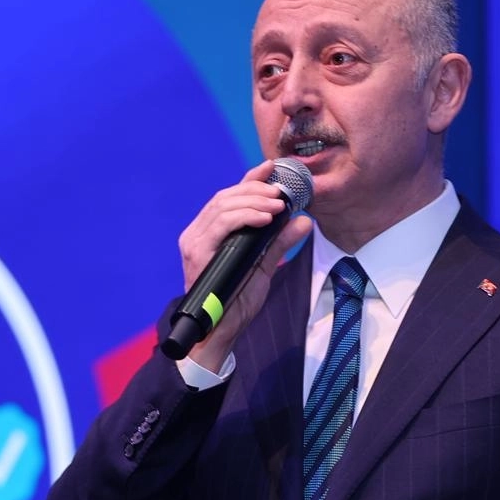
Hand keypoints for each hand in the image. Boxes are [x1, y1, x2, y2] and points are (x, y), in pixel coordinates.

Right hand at [178, 161, 312, 369]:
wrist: (220, 331)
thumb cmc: (237, 301)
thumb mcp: (264, 267)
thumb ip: (280, 242)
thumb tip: (304, 221)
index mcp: (210, 233)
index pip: (229, 198)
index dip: (250, 180)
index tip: (272, 167)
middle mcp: (198, 233)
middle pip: (225, 197)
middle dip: (256, 190)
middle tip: (282, 192)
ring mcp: (195, 241)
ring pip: (222, 206)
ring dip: (253, 201)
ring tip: (278, 204)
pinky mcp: (197, 252)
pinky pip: (220, 224)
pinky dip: (243, 216)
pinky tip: (264, 218)